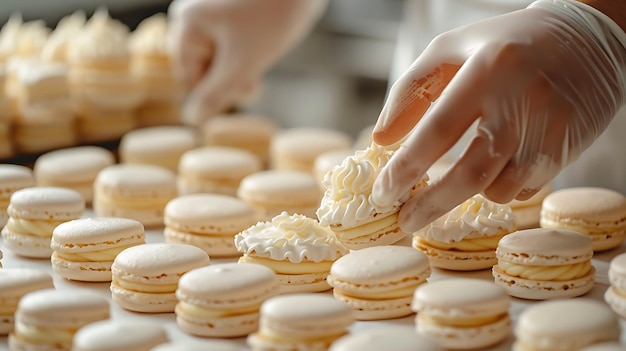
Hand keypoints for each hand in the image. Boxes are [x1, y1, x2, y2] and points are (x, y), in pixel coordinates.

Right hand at [168, 0, 326, 124]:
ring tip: (263, 58)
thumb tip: (192, 119)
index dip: (217, 91)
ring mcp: (213, 9)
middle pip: (203, 67)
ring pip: (219, 56)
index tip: (249, 86)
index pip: (189, 78)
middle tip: (257, 79)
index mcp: (187, 24)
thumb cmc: (273, 16)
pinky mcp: (233, 8)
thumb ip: (216, 95)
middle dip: (230, 78)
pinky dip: (247, 51)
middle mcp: (193, 13)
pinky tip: (266, 44)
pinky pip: (231, 42)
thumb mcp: (242, 64)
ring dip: (241, 68)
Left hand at [371, 0, 625, 231]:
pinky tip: (496, 166)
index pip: (437, 131)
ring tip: (457, 177)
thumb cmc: (503, 44)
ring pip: (499, 189)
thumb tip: (380, 140)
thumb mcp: (450, 49)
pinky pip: (526, 187)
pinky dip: (501, 186)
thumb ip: (410, 91)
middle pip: (470, 174)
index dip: (406, 169)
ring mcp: (550, 128)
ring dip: (469, 193)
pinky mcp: (569, 148)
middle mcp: (522, 102)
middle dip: (431, 205)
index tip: (383, 194)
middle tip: (406, 221)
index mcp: (487, 70)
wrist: (584, 39)